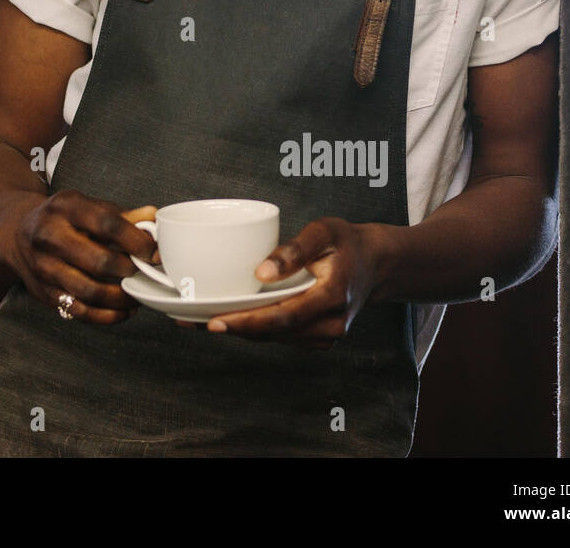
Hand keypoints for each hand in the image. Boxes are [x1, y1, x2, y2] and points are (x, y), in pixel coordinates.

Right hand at [0, 190, 157, 324]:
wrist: (17, 233)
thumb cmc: (61, 218)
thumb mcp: (86, 206)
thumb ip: (121, 215)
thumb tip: (152, 217)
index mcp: (65, 208)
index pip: (107, 224)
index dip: (136, 241)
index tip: (154, 252)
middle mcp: (50, 236)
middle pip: (99, 262)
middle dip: (129, 271)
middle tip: (147, 273)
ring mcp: (44, 267)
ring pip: (91, 291)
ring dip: (122, 298)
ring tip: (138, 294)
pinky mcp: (44, 293)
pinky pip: (80, 312)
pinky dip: (107, 316)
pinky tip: (123, 310)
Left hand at [176, 218, 383, 347]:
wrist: (376, 263)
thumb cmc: (346, 241)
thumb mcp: (324, 231)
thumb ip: (294, 249)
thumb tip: (261, 272)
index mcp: (331, 296)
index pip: (283, 316)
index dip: (247, 322)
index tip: (214, 321)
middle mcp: (331, 323)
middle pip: (274, 332)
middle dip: (232, 328)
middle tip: (192, 321)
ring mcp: (327, 335)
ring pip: (276, 337)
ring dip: (240, 330)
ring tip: (200, 320)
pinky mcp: (320, 337)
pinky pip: (283, 336)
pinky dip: (257, 330)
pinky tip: (232, 319)